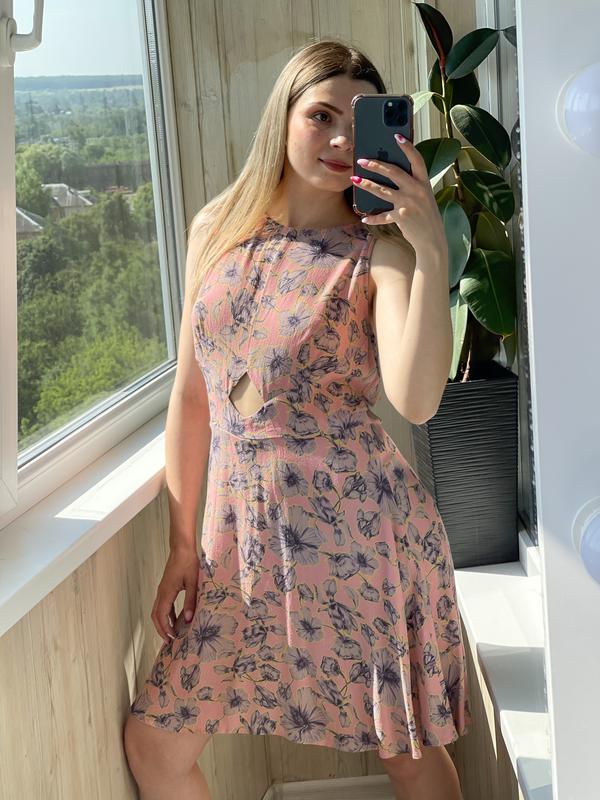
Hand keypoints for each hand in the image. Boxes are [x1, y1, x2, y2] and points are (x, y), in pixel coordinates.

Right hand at [151, 547, 199, 644]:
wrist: (182, 548)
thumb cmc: (188, 562)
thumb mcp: (193, 583)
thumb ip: (190, 602)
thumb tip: (188, 620)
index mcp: (166, 592)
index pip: (161, 616)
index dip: (165, 629)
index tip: (172, 638)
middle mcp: (161, 592)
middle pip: (155, 616)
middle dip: (161, 629)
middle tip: (169, 641)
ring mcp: (162, 589)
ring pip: (157, 610)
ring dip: (162, 622)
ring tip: (171, 633)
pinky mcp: (166, 587)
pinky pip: (163, 604)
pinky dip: (166, 614)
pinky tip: (175, 618)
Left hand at [350, 134, 447, 260]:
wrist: (432, 239)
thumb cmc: (426, 216)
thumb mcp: (424, 197)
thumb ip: (412, 185)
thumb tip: (391, 175)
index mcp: (424, 182)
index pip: (416, 160)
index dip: (407, 147)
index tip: (396, 136)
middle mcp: (417, 190)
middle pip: (394, 172)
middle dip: (376, 165)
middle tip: (362, 160)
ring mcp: (408, 203)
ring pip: (383, 191)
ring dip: (367, 185)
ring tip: (355, 180)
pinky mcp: (400, 217)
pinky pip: (383, 216)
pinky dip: (373, 218)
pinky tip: (364, 218)